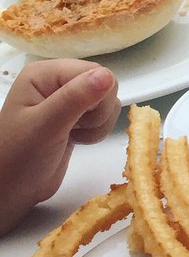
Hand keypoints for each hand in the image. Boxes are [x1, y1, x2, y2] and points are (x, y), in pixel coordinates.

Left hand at [0, 61, 120, 235]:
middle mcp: (58, 82)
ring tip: (74, 135)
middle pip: (106, 86)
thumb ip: (76, 98)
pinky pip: (104, 117)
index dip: (97, 97)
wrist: (14, 185)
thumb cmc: (21, 155)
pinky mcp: (76, 118)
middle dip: (100, 113)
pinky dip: (97, 132)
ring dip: (99, 125)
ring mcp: (67, 100)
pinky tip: (77, 138)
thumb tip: (107, 76)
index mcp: (45, 74)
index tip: (79, 119)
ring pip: (108, 104)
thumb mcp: (47, 125)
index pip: (95, 72)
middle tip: (75, 128)